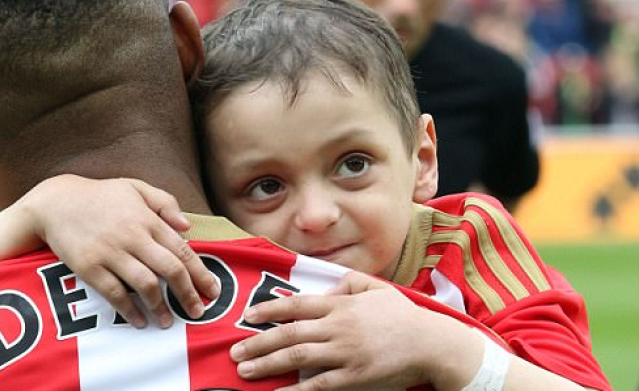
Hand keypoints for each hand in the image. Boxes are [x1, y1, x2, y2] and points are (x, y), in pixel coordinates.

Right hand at [26, 175, 219, 328]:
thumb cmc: (100, 196)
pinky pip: (114, 293)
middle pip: (170, 269)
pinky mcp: (89, 267)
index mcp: (147, 218)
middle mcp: (132, 236)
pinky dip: (129, 310)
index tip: (212, 291)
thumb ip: (165, 202)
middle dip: (188, 293)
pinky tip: (139, 320)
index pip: (182, 250)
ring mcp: (110, 252)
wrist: (56, 202)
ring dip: (161, 306)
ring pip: (145, 284)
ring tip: (168, 322)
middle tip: (198, 312)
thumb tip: (188, 225)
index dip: (200, 273)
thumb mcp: (135, 187)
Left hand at [230, 271, 442, 390]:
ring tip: (245, 371)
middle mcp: (338, 327)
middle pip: (289, 333)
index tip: (247, 316)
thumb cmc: (401, 315)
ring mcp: (345, 353)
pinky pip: (319, 385)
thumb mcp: (374, 287)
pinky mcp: (354, 377)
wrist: (430, 343)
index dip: (268, 310)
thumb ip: (346, 283)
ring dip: (268, 364)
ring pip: (298, 357)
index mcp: (340, 305)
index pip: (296, 305)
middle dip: (258, 343)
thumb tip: (323, 292)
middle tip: (234, 352)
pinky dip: (297, 390)